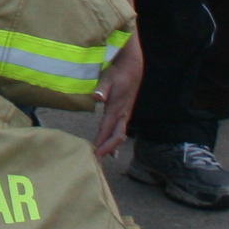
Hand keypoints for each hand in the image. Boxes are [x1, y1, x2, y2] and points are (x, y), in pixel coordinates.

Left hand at [91, 33, 143, 159]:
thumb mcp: (108, 77)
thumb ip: (102, 88)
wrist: (133, 67)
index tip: (95, 154)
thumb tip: (97, 97)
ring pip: (119, 135)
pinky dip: (115, 142)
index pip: (107, 129)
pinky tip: (112, 151)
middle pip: (116, 136)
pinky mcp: (124, 112)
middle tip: (97, 161)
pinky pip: (120, 131)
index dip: (102, 142)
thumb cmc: (118, 72)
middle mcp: (122, 114)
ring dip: (111, 147)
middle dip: (106, 149)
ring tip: (103, 159)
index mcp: (117, 108)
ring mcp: (125, 114)